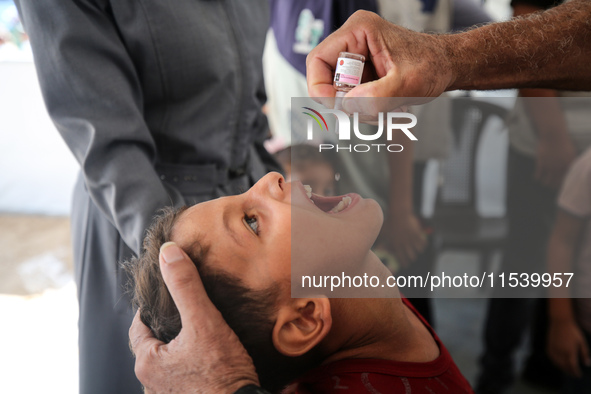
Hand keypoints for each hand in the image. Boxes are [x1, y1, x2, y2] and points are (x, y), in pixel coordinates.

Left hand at [129, 242, 259, 393]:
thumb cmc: (222, 373)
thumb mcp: (204, 322)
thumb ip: (186, 286)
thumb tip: (168, 252)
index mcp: (147, 363)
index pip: (139, 326)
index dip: (152, 309)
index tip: (166, 297)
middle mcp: (151, 384)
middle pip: (154, 345)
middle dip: (168, 329)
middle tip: (188, 314)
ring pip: (169, 364)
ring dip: (180, 350)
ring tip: (200, 336)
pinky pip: (182, 378)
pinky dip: (191, 367)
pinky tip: (208, 360)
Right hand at [306, 10, 452, 111]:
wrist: (448, 66)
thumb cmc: (433, 64)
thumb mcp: (407, 83)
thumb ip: (378, 96)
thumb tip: (348, 106)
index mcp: (359, 30)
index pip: (318, 59)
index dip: (319, 87)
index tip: (336, 106)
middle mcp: (353, 40)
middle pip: (326, 77)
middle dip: (341, 100)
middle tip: (363, 111)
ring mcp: (356, 57)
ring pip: (337, 90)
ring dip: (354, 107)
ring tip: (381, 110)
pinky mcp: (362, 72)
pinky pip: (349, 95)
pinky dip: (362, 107)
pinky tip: (382, 108)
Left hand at [378, 212, 426, 267]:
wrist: (398, 214)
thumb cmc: (389, 223)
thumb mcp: (383, 233)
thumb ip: (381, 241)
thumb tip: (378, 248)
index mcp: (396, 245)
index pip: (401, 258)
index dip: (404, 263)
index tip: (406, 265)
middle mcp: (405, 244)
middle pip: (411, 256)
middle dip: (411, 258)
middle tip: (412, 258)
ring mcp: (411, 239)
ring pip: (418, 251)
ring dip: (418, 251)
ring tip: (418, 250)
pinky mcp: (417, 234)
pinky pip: (423, 243)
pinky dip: (423, 244)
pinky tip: (423, 244)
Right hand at [535, 137, 576, 188]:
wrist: (553, 135)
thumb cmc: (563, 142)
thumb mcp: (571, 152)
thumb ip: (570, 162)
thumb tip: (569, 170)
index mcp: (569, 165)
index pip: (566, 179)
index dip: (562, 184)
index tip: (559, 185)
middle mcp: (560, 168)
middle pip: (556, 183)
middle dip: (553, 186)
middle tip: (551, 186)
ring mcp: (550, 166)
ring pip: (546, 182)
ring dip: (545, 183)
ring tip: (544, 183)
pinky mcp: (541, 163)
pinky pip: (538, 175)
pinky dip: (537, 178)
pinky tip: (536, 178)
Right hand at [547, 318, 590, 377]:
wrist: (560, 322)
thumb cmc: (573, 331)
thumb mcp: (582, 341)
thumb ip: (585, 353)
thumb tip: (587, 364)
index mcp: (570, 351)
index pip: (573, 366)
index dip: (576, 372)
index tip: (579, 375)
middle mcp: (561, 352)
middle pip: (565, 366)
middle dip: (569, 372)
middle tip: (573, 374)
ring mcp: (554, 350)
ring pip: (557, 363)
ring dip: (562, 368)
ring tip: (567, 370)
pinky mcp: (549, 347)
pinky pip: (552, 358)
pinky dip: (555, 363)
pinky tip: (558, 363)